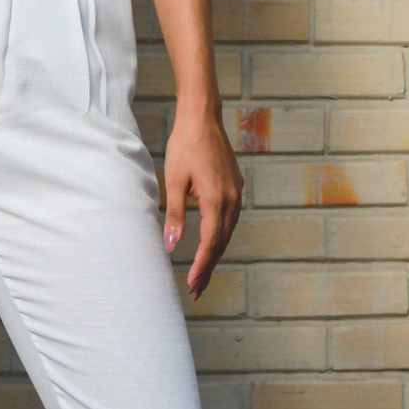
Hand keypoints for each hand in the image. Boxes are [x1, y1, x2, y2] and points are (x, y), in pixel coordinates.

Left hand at [162, 102, 242, 300]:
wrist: (203, 118)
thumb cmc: (186, 146)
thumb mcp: (173, 181)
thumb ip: (175, 215)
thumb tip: (172, 245)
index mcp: (216, 199)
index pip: (210, 243)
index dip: (201, 266)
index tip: (191, 284)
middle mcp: (232, 199)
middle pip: (222, 243)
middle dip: (208, 267)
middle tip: (197, 290)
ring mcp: (236, 193)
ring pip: (228, 232)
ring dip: (215, 254)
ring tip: (202, 274)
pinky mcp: (235, 187)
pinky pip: (230, 219)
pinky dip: (221, 236)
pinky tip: (212, 245)